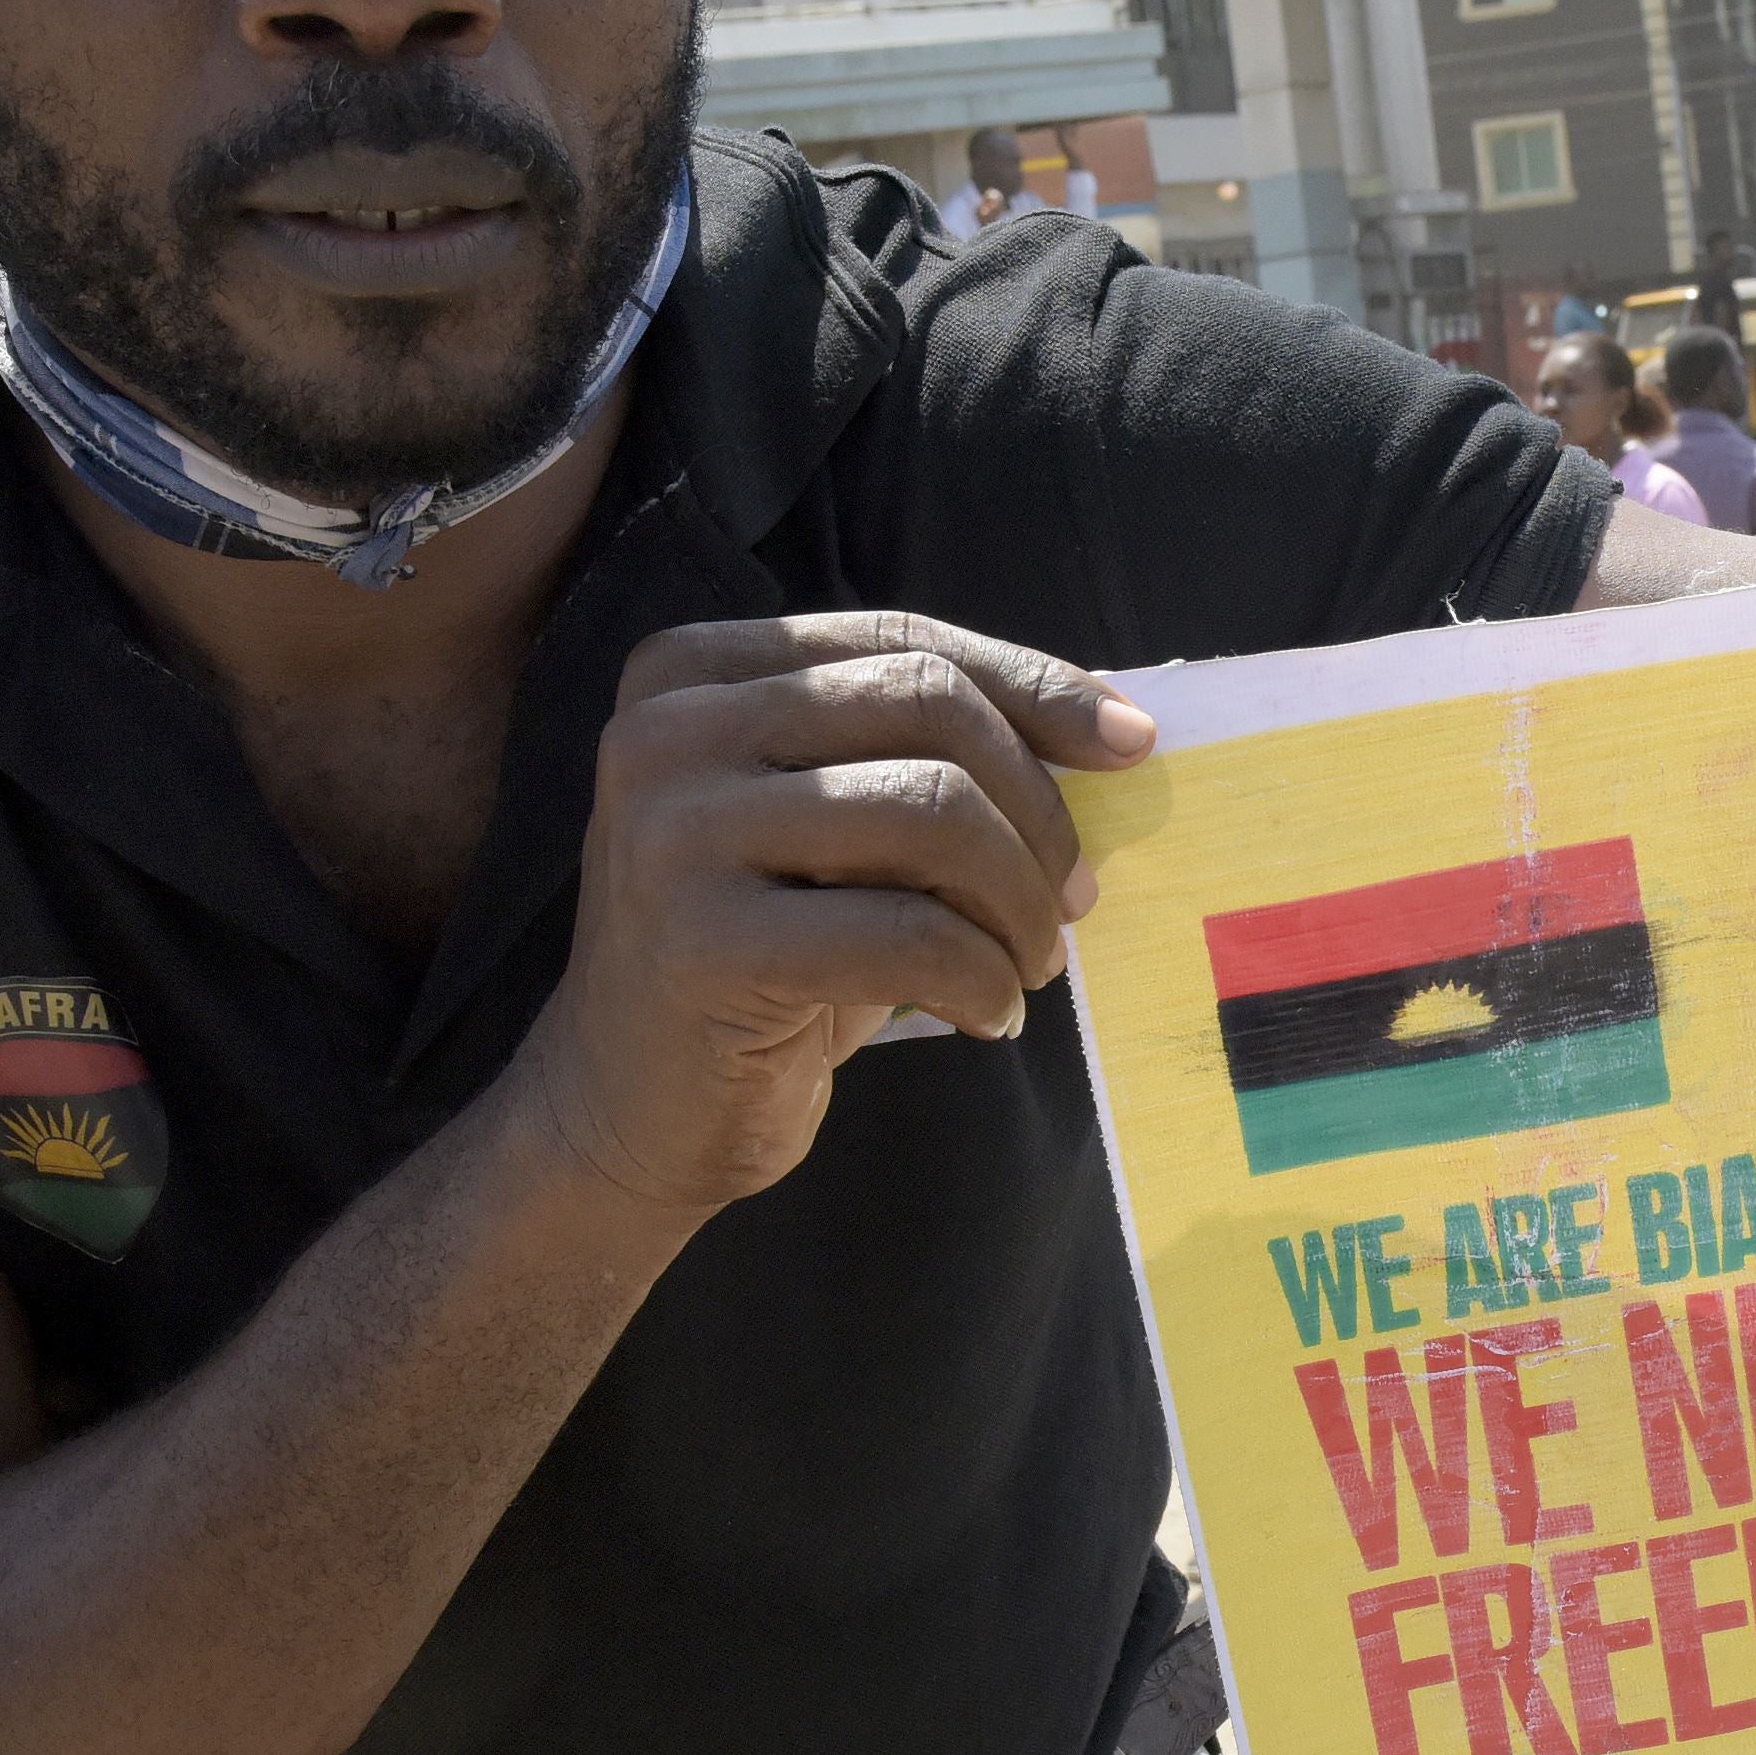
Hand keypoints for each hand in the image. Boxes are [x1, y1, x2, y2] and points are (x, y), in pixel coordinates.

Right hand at [518, 615, 1146, 1221]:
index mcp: (693, 669)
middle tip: (1072, 901)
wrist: (624, 1111)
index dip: (1035, 688)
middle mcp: (667, 729)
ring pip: (932, 813)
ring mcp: (671, 829)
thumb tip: (1112, 729)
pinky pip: (908, 935)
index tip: (1131, 746)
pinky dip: (980, 978)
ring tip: (1029, 965)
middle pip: (930, 709)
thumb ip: (925, 756)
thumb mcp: (834, 828)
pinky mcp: (699, 940)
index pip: (906, 642)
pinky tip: (986, 1017)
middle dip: (1036, 810)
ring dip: (1020, 903)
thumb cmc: (763, 961)